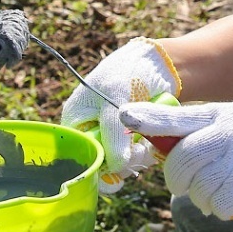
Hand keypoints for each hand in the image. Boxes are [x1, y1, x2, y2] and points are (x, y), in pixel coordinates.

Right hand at [60, 38, 180, 190]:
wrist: (157, 64)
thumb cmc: (128, 73)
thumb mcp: (116, 101)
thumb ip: (113, 134)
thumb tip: (116, 167)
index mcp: (75, 120)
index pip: (80, 154)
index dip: (100, 162)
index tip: (121, 161)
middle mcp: (91, 131)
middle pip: (101, 162)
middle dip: (121, 161)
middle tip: (139, 152)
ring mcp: (111, 135)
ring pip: (120, 162)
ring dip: (136, 158)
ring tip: (147, 145)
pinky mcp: (130, 137)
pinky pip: (134, 156)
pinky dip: (145, 153)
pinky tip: (153, 143)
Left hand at [119, 98, 232, 231]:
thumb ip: (203, 136)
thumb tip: (159, 147)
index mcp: (231, 113)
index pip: (184, 116)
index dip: (152, 118)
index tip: (124, 115)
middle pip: (185, 158)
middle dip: (177, 177)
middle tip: (185, 184)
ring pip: (200, 187)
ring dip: (205, 197)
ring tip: (225, 190)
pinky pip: (219, 205)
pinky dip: (223, 209)